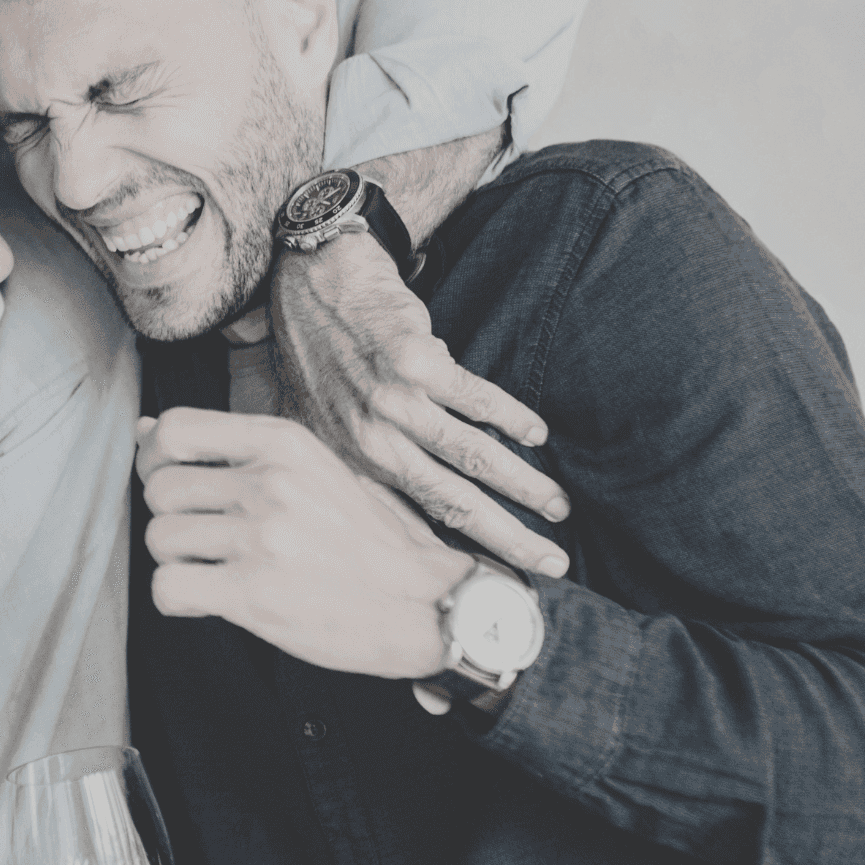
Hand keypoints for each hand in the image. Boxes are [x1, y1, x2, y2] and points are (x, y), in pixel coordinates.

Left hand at [138, 407, 475, 677]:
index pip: (175, 429)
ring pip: (160, 538)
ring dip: (177, 561)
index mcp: (284, 444)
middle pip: (160, 488)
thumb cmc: (371, 541)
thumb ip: (235, 449)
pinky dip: (178, 599)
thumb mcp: (313, 472)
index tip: (169, 482)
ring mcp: (262, 537)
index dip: (155, 459)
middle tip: (205, 541)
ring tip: (216, 571)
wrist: (426, 604)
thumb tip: (145, 431)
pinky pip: (167, 587)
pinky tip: (210, 600)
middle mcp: (269, 482)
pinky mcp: (254, 593)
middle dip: (172, 518)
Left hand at [267, 229, 570, 577]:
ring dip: (522, 484)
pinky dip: (511, 417)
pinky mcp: (416, 361)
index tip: (496, 584)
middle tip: (551, 565)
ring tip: (558, 507)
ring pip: (471, 456)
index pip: (410, 524)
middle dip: (507, 538)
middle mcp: (367, 441)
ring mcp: (391, 401)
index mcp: (344, 464)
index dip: (456, 557)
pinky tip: (537, 435)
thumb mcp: (312, 425)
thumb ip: (353, 468)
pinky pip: (476, 398)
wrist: (306, 280)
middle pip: (451, 503)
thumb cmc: (311, 353)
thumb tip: (394, 517)